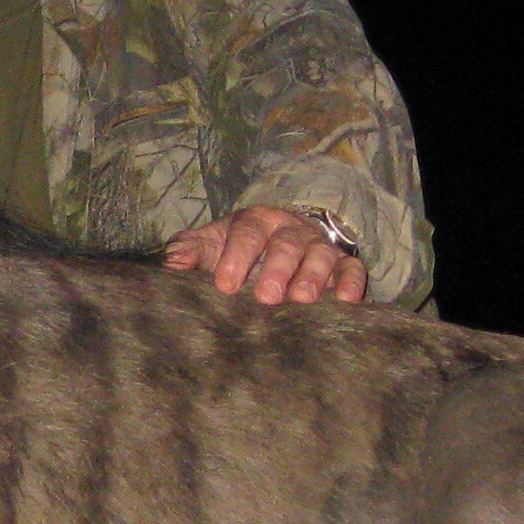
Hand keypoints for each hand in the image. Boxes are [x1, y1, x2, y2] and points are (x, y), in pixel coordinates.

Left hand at [163, 208, 370, 305]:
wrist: (279, 244)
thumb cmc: (239, 250)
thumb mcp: (213, 245)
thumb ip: (191, 251)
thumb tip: (171, 262)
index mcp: (256, 221)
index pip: (247, 231)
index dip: (237, 255)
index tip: (225, 284)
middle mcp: (290, 230)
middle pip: (286, 243)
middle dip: (277, 269)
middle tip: (267, 296)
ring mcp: (319, 246)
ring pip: (320, 255)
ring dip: (313, 277)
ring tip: (302, 300)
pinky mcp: (342, 265)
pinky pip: (351, 270)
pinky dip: (350, 283)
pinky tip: (346, 302)